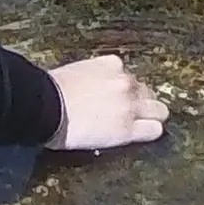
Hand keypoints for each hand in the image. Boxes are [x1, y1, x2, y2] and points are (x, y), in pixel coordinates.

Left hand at [47, 53, 168, 149]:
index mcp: (128, 130)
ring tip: (113, 94)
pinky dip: (114, 72)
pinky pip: (122, 67)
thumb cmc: (63, 130)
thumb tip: (129, 127)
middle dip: (149, 110)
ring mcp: (123, 81)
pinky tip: (99, 78)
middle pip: (159, 108)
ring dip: (133, 91)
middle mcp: (132, 104)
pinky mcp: (111, 63)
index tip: (143, 126)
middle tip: (132, 111)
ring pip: (143, 86)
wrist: (44, 105)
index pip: (156, 128)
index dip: (149, 127)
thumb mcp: (99, 142)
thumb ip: (121, 133)